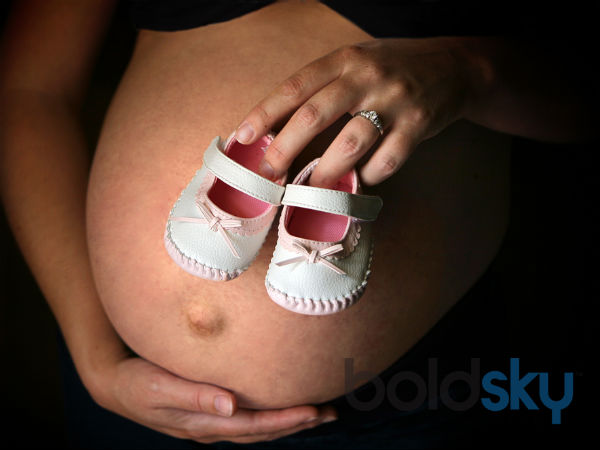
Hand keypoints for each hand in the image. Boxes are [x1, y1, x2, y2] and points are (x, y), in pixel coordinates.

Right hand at [88, 355, 336, 443]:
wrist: (116, 385)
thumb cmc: (138, 383)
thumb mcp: (160, 388)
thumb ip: (194, 396)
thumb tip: (230, 405)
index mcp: (203, 422)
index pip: (253, 425)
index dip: (285, 420)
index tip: (314, 411)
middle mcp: (211, 426)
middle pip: (262, 429)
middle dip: (296, 423)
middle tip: (330, 413)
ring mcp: (211, 420)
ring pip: (257, 425)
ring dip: (287, 420)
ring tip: (317, 412)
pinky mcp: (209, 409)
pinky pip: (247, 416)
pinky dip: (269, 413)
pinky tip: (280, 405)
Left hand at [235, 37, 483, 186]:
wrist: (455, 66)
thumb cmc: (394, 69)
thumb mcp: (357, 63)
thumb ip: (326, 86)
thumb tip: (282, 127)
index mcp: (344, 60)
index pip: (294, 87)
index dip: (265, 114)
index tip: (242, 137)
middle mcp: (366, 76)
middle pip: (314, 116)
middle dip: (285, 149)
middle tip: (269, 173)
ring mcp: (394, 100)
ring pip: (350, 143)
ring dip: (326, 172)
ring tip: (312, 188)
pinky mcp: (419, 124)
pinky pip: (387, 159)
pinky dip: (371, 175)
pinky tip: (364, 180)